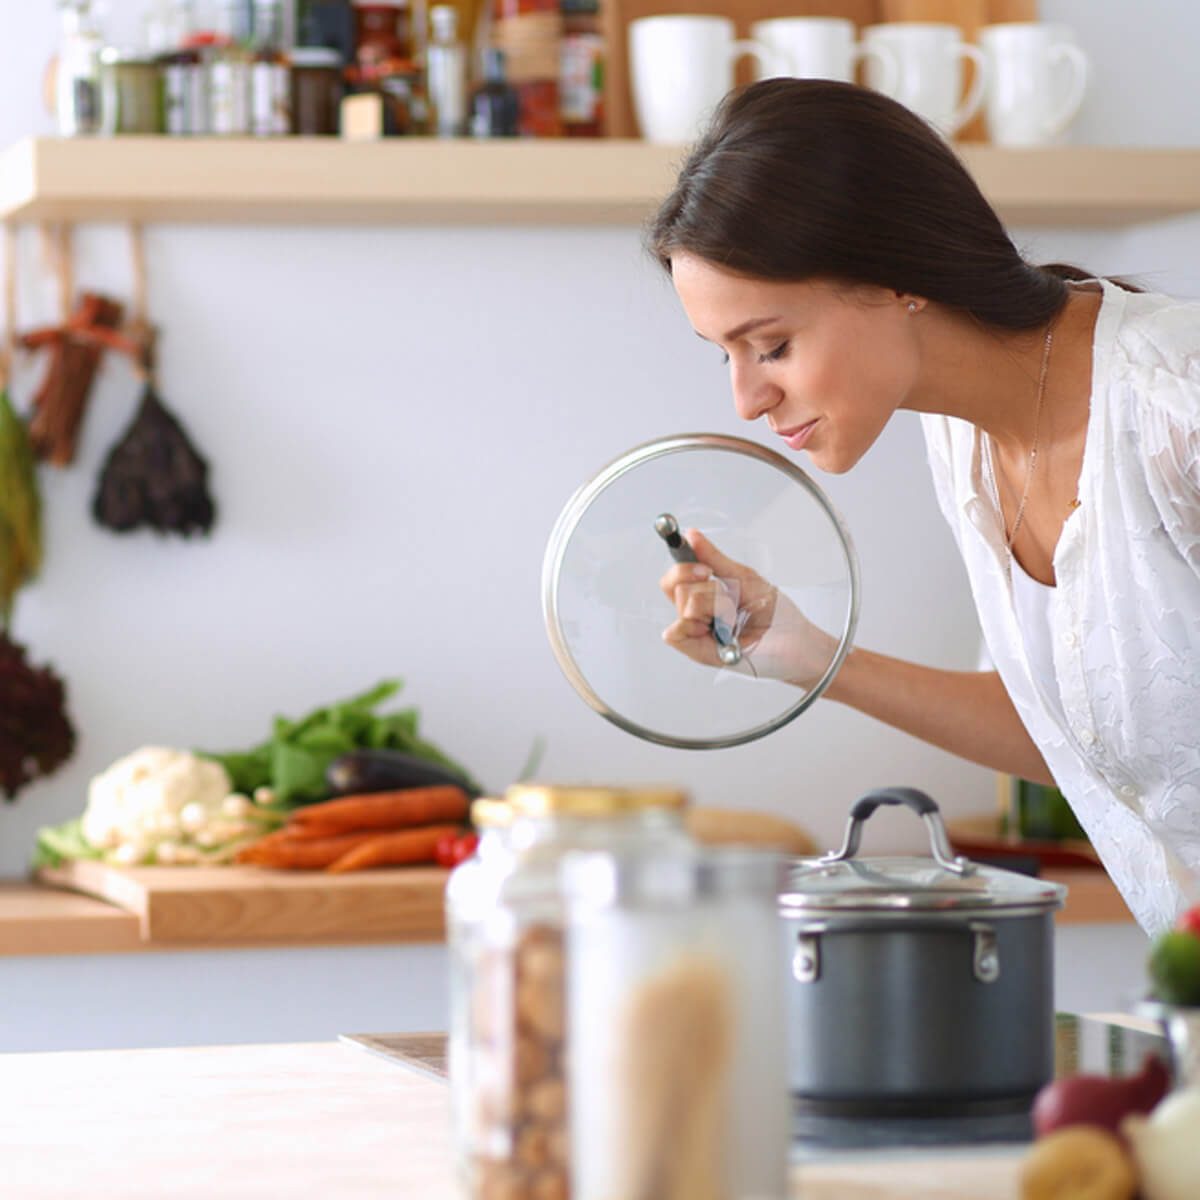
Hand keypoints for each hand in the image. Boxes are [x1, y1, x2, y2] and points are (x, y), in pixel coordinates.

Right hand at [658, 529, 839, 689]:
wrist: (795, 641)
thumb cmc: (775, 614)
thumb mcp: (743, 578)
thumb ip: (714, 558)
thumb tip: (691, 535)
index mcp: (704, 595)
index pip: (674, 578)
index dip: (682, 566)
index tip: (705, 568)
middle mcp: (696, 614)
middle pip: (674, 586)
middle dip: (706, 586)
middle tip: (729, 596)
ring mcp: (696, 633)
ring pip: (685, 604)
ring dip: (716, 606)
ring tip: (734, 618)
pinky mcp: (699, 652)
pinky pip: (677, 634)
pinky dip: (699, 625)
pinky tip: (724, 630)